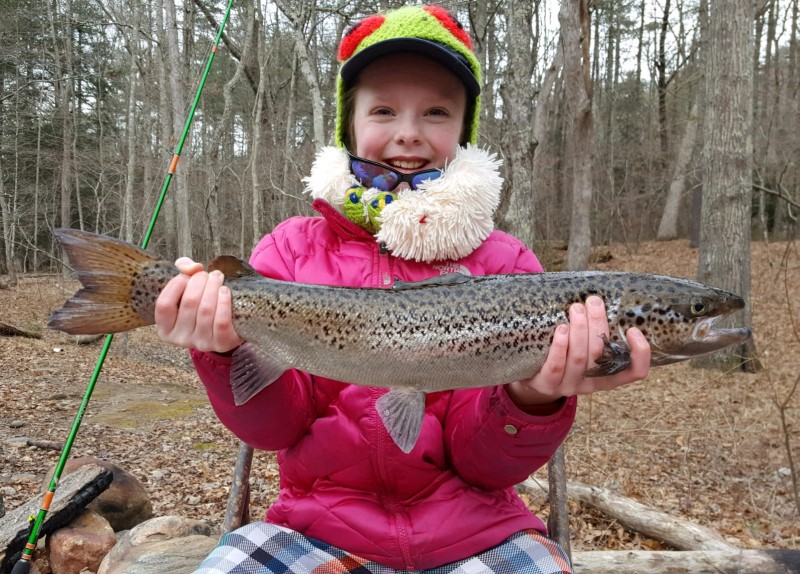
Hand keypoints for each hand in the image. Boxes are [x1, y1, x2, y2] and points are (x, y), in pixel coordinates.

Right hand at [154, 257, 243, 352]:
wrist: (227, 327)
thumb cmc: (201, 306)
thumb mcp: (186, 290)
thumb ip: (184, 272)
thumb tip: (192, 267)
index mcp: (166, 328)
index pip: (164, 304)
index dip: (175, 285)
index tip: (187, 276)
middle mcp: (181, 338)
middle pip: (188, 303)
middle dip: (199, 282)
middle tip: (207, 274)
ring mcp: (201, 343)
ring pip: (206, 310)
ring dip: (213, 288)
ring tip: (217, 277)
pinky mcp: (221, 344)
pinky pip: (221, 322)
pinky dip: (224, 303)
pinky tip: (225, 291)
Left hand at [507, 295, 650, 406]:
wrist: (533, 377)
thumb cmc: (565, 355)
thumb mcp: (585, 348)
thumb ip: (596, 331)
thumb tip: (601, 297)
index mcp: (608, 376)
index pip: (634, 372)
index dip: (640, 354)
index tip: (634, 330)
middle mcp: (591, 384)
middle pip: (601, 355)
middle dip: (598, 324)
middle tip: (594, 301)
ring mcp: (569, 385)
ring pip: (580, 357)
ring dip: (580, 329)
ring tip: (576, 308)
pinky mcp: (547, 384)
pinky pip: (556, 366)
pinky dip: (561, 346)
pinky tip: (562, 329)